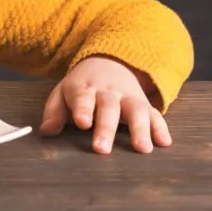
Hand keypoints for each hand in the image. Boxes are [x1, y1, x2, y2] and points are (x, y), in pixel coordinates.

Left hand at [38, 55, 170, 153]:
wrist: (109, 62)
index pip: (82, 97)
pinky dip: (161, 127)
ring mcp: (128, 97)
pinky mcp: (145, 104)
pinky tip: (164, 142)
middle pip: (108, 108)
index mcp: (84, 88)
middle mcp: (108, 92)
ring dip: (140, 129)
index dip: (82, 108)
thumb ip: (54, 112)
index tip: (82, 122)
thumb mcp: (63, 93)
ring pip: (135, 110)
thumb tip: (46, 132)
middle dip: (106, 128)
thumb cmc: (81, 87)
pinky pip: (155, 114)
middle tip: (102, 149)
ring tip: (142, 149)